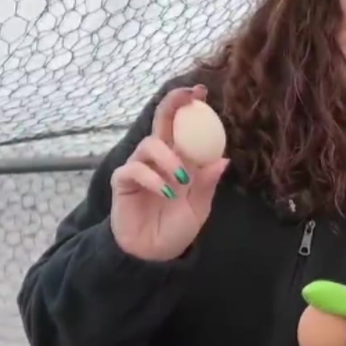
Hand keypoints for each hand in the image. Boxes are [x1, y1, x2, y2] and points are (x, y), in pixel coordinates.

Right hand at [109, 85, 229, 260]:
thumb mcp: (199, 207)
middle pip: (162, 120)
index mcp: (180, 159)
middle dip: (173, 104)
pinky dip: (153, 178)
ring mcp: (139, 167)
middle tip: (187, 96)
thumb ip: (207, 184)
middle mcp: (159, 158)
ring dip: (169, 158)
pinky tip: (165, 192)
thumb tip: (222, 159)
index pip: (185, 126)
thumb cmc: (177, 228)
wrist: (153, 254)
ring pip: (150, 144)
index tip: (202, 91)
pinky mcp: (123, 181)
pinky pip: (134, 169)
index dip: (190, 106)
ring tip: (182, 180)